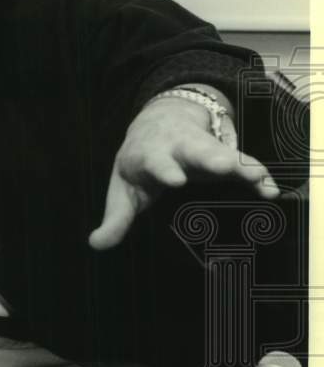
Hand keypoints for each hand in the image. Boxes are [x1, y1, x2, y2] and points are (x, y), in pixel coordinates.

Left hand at [89, 94, 279, 250]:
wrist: (160, 122)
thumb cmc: (139, 164)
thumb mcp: (123, 189)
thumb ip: (115, 218)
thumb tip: (96, 244)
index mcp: (150, 155)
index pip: (156, 161)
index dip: (165, 169)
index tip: (175, 179)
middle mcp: (179, 148)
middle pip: (195, 151)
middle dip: (209, 158)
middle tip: (223, 167)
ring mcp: (204, 149)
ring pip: (224, 153)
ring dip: (239, 164)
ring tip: (255, 177)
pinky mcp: (226, 154)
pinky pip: (246, 164)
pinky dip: (258, 176)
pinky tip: (270, 190)